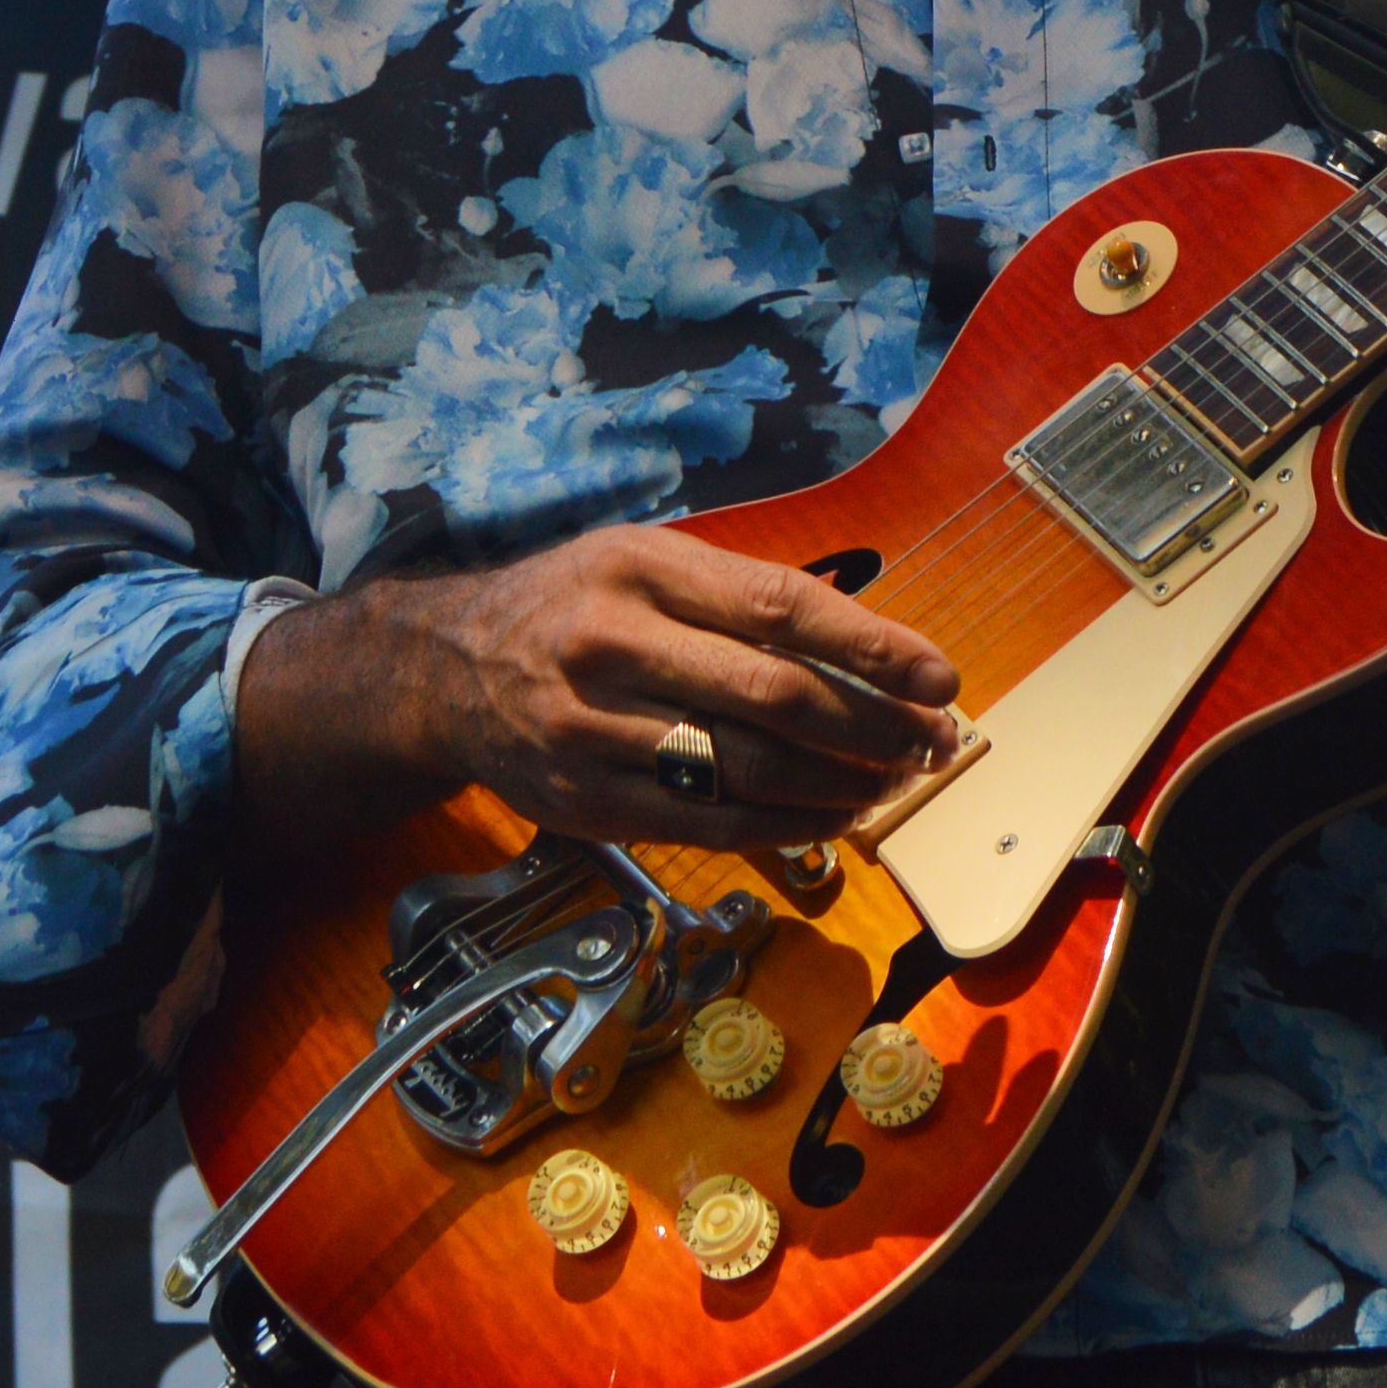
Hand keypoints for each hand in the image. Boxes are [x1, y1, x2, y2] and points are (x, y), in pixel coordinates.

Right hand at [235, 525, 966, 860]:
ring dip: (841, 784)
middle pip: (775, 696)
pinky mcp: (590, 800)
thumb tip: (869, 645)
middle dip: (873, 725)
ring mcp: (596, 731)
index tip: (939, 677)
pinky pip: (708, 824)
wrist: (447, 670)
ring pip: (747, 770)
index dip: (873, 647)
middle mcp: (614, 646)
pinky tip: (834, 816)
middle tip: (934, 740)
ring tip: (896, 780)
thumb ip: (739, 595)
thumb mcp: (643, 560)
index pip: (780, 608)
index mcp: (640, 568)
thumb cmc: (571, 604)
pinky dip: (786, 827)